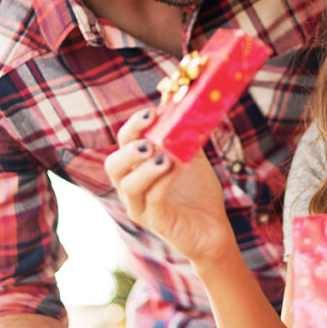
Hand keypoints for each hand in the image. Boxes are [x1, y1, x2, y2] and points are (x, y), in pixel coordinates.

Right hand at [104, 108, 232, 263]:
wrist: (213, 227)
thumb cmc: (198, 191)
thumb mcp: (192, 155)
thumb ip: (184, 132)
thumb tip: (182, 99)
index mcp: (136, 167)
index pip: (123, 142)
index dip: (134, 125)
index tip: (152, 111)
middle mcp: (131, 187)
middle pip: (113, 164)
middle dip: (129, 148)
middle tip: (149, 139)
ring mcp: (140, 206)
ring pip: (127, 185)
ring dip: (145, 167)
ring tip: (165, 157)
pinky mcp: (156, 221)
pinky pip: (152, 199)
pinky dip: (163, 181)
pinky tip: (177, 169)